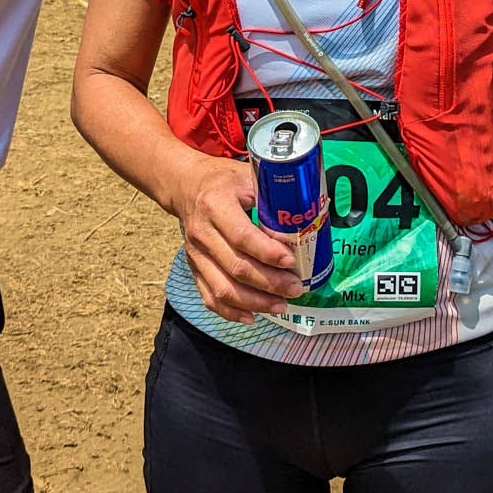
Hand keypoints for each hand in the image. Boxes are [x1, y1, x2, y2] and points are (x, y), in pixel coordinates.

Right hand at [166, 151, 305, 322]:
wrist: (185, 185)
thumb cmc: (223, 180)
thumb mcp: (247, 176)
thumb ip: (271, 196)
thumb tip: (307, 220)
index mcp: (215, 205)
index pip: (242, 236)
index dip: (268, 253)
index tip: (291, 261)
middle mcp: (202, 233)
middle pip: (236, 267)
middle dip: (270, 283)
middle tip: (296, 288)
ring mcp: (195, 253)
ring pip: (223, 288)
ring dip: (255, 302)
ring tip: (281, 305)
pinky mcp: (194, 267)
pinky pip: (210, 297)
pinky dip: (231, 312)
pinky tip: (252, 317)